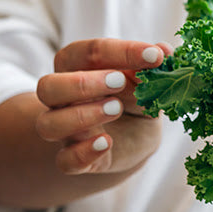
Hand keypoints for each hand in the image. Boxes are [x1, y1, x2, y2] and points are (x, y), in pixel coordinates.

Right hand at [34, 38, 171, 174]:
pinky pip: (66, 161)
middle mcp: (63, 99)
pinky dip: (83, 154)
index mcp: (77, 68)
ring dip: (81, 116)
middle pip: (48, 87)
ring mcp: (66, 131)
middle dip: (82, 83)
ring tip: (116, 109)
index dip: (119, 51)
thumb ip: (151, 65)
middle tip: (120, 81)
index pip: (85, 53)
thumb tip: (164, 50)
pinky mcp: (76, 159)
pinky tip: (107, 143)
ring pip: (48, 125)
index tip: (153, 56)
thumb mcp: (146, 80)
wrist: (137, 138)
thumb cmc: (134, 98)